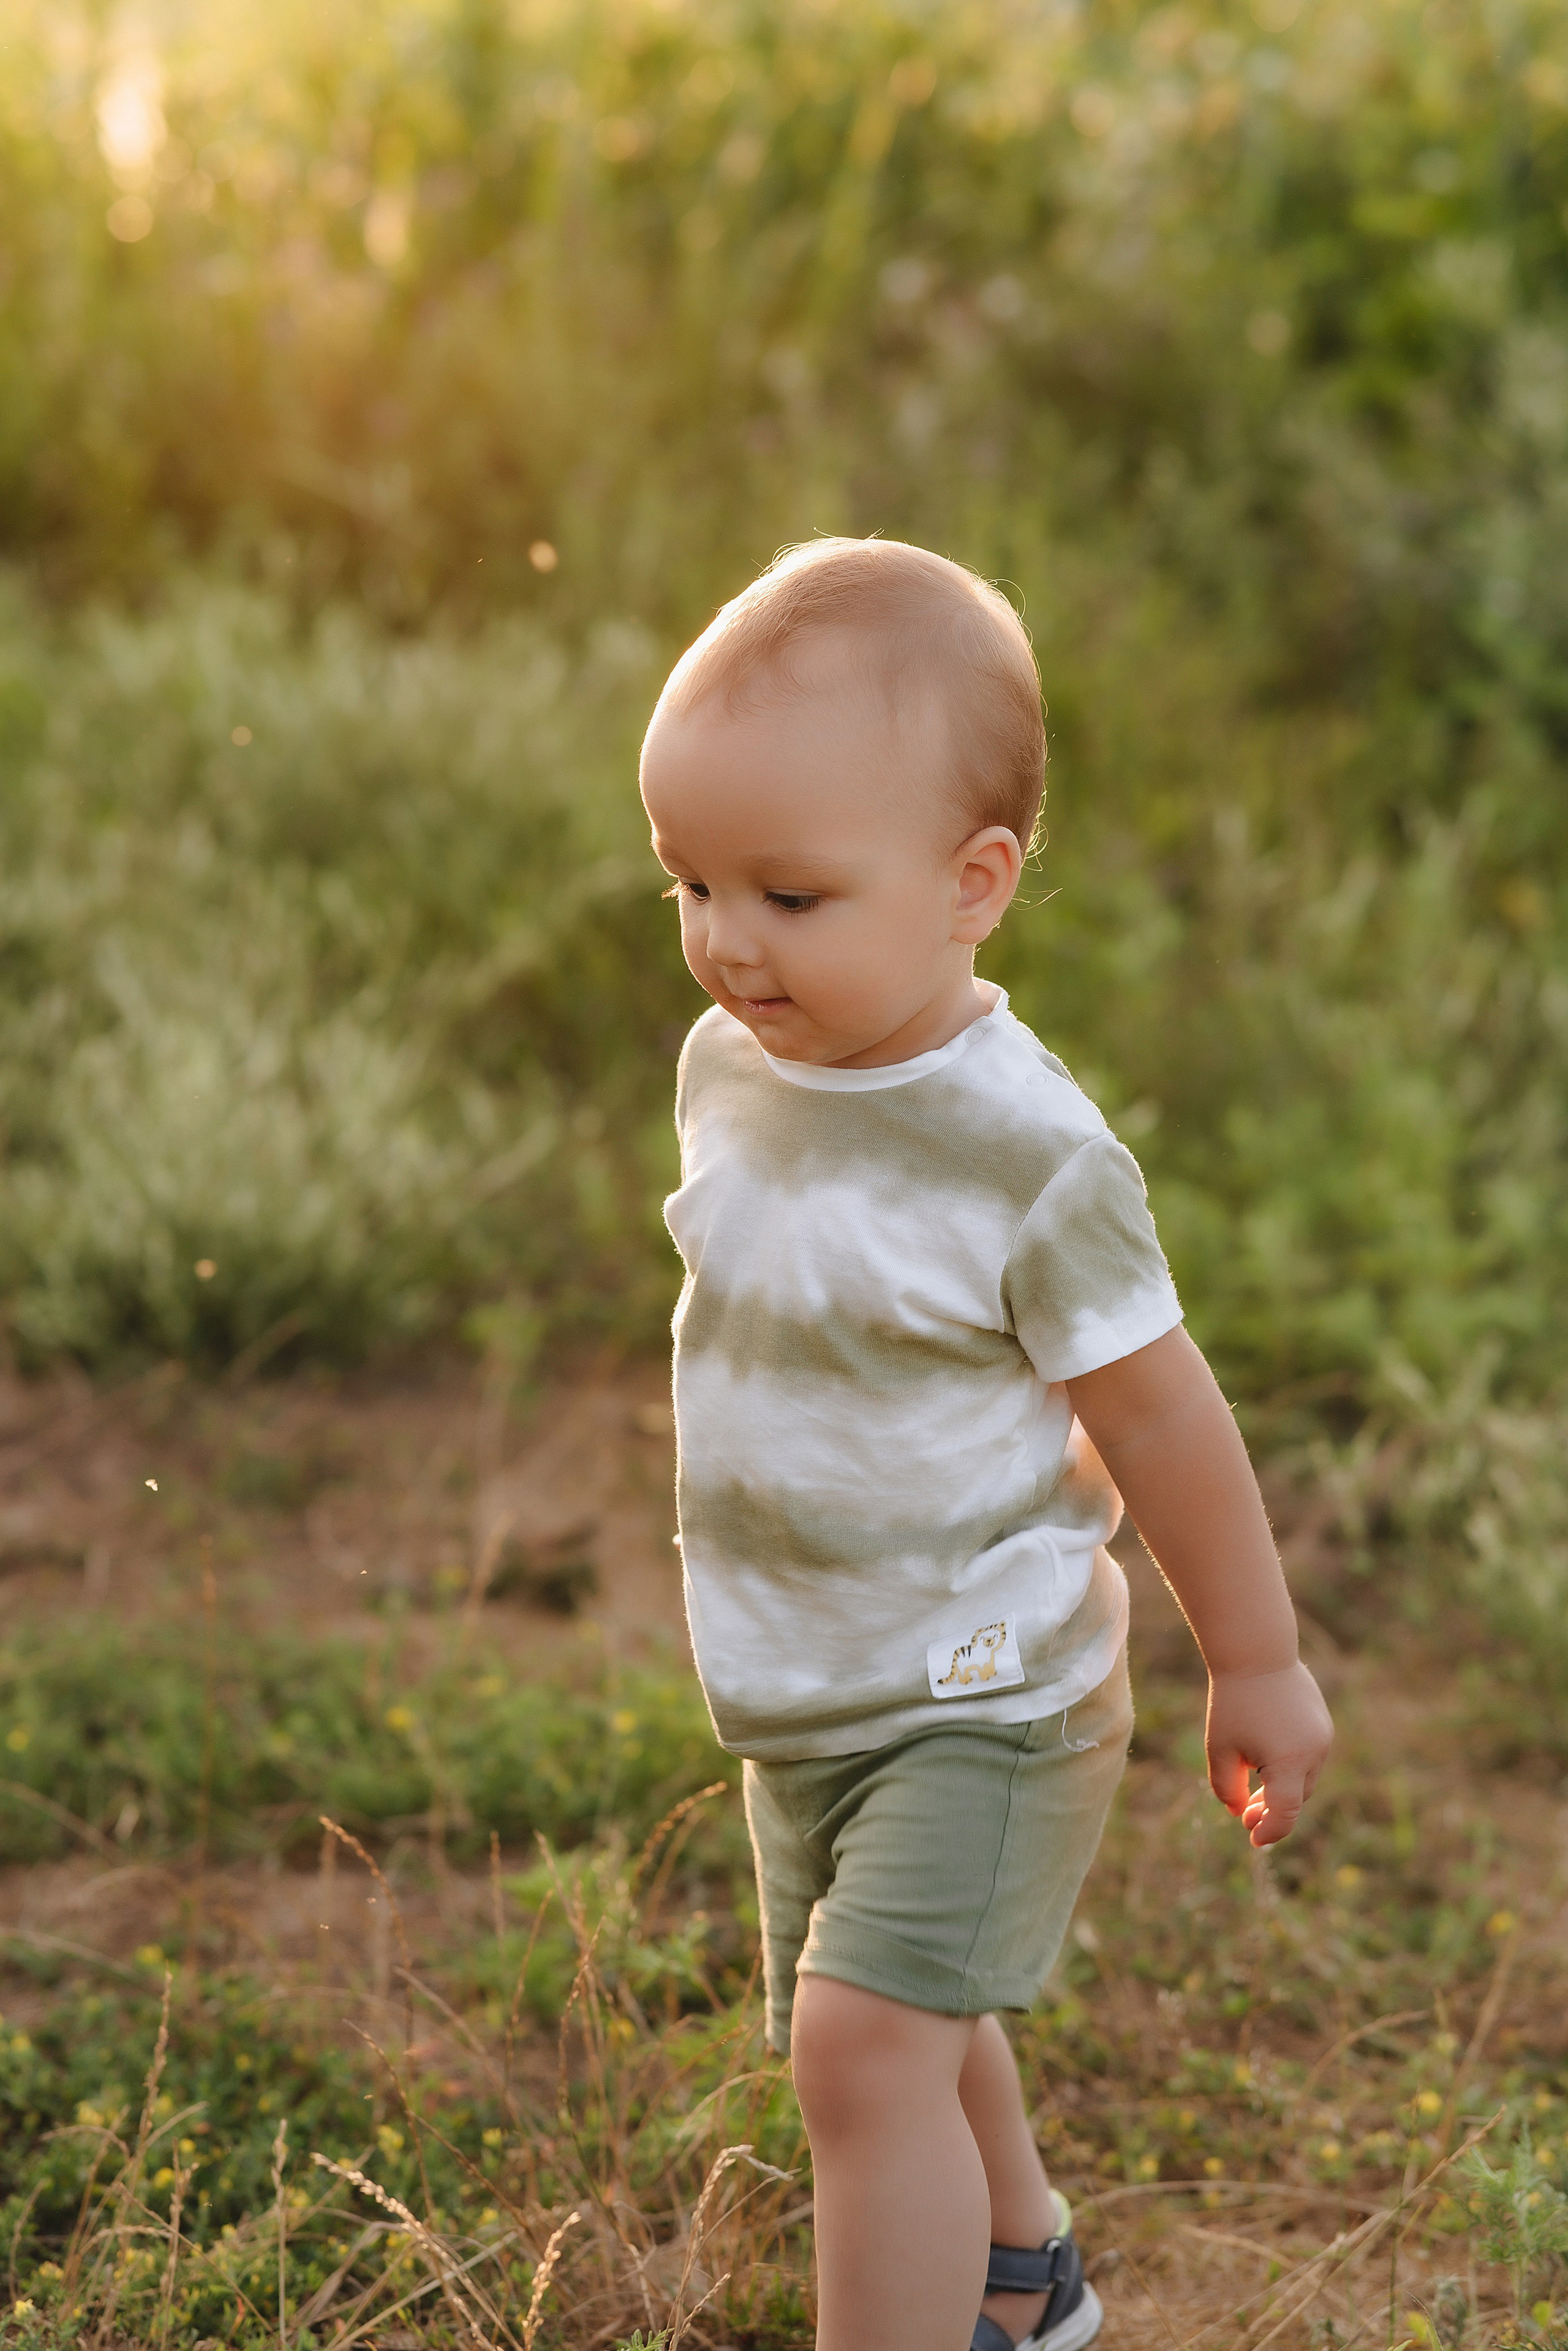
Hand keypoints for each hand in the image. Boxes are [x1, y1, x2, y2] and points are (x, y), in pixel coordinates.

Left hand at [1206, 1661, 1332, 1846]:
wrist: (1256, 1652)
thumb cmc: (1233, 1701)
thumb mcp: (1221, 1750)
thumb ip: (1228, 1788)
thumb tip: (1240, 1812)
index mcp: (1289, 1762)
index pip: (1286, 1814)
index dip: (1270, 1832)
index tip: (1253, 1839)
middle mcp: (1314, 1752)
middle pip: (1295, 1797)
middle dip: (1272, 1811)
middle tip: (1246, 1815)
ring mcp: (1323, 1736)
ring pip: (1304, 1778)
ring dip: (1282, 1788)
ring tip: (1254, 1789)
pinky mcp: (1323, 1723)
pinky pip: (1309, 1756)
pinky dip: (1290, 1765)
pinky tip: (1265, 1756)